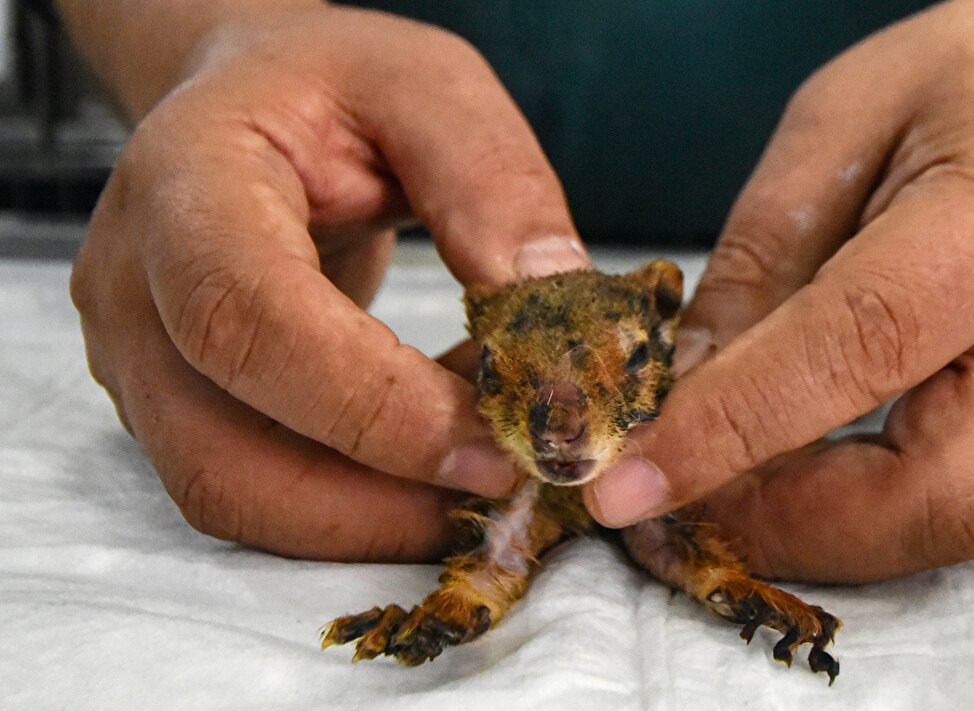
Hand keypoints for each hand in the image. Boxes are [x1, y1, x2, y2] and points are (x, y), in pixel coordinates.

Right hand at [69, 6, 587, 559]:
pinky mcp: (170, 404)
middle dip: (377, 504)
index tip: (497, 445)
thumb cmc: (333, 86)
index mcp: (184, 183)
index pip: (252, 321)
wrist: (249, 103)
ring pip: (234, 495)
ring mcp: (137, 359)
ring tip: (477, 480)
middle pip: (224, 453)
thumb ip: (492, 187)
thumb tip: (552, 323)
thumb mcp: (430, 91)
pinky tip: (433, 458)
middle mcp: (134, 288)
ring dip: (369, 519)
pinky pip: (254, 488)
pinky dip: (352, 502)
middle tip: (503, 497)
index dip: (376, 408)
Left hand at [585, 0, 973, 581]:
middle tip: (672, 513)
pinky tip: (784, 482)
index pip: (854, 348)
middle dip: (780, 527)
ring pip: (943, 528)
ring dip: (812, 534)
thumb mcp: (829, 131)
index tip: (626, 483)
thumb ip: (758, 265)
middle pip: (926, 497)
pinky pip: (954, 507)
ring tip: (714, 501)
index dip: (729, 429)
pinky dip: (854, 515)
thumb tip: (683, 390)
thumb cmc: (962, 83)